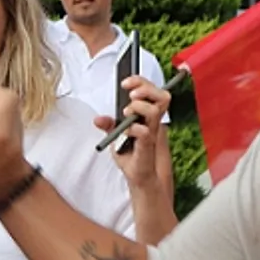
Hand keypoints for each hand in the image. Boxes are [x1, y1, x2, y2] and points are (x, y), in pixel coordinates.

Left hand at [94, 76, 169, 191]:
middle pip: (161, 95)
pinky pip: (145, 131)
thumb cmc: (133, 156)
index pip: (151, 90)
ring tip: (127, 112)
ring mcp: (153, 131)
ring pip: (156, 108)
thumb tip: (97, 119)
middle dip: (144, 88)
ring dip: (139, 106)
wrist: (141, 177)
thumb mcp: (117, 137)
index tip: (125, 83)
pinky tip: (125, 132)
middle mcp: (153, 121)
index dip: (140, 82)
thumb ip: (110, 125)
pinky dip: (133, 129)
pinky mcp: (149, 144)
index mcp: (147, 115)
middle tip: (131, 95)